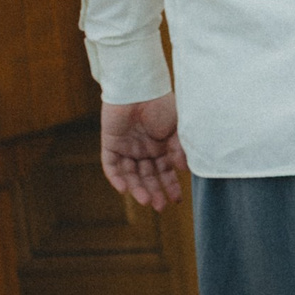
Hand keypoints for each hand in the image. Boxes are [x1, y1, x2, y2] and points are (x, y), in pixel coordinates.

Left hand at [100, 95, 187, 210]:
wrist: (139, 87)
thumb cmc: (161, 104)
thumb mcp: (177, 129)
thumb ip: (178, 150)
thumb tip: (184, 170)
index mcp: (161, 145)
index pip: (165, 171)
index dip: (171, 185)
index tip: (177, 200)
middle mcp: (144, 148)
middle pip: (148, 176)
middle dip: (155, 191)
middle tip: (160, 207)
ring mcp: (127, 147)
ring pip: (131, 174)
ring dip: (137, 188)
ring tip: (145, 201)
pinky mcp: (111, 143)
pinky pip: (111, 165)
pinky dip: (116, 177)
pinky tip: (124, 189)